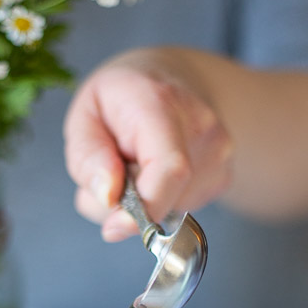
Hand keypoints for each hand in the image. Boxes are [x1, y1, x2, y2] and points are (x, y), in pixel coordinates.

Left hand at [63, 48, 232, 240]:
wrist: (168, 80)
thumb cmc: (119, 101)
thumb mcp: (84, 116)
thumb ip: (88, 156)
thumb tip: (109, 198)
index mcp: (161, 104)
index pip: (170, 169)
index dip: (144, 209)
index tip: (113, 227)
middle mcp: (202, 127)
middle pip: (167, 198)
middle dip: (129, 205)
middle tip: (113, 173)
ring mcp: (219, 153)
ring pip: (172, 209)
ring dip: (144, 203)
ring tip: (136, 164)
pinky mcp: (223, 176)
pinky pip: (183, 210)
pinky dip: (161, 202)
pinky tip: (156, 172)